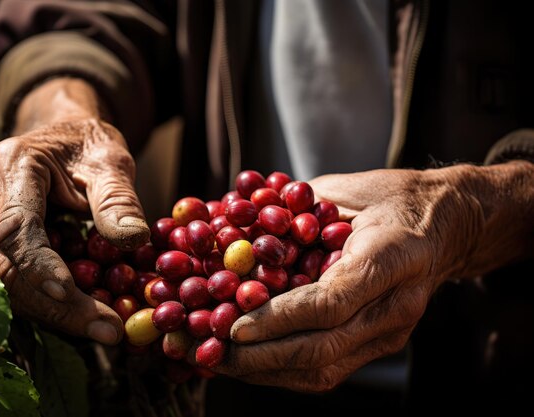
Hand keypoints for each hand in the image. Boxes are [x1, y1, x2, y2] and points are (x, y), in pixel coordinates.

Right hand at [0, 78, 149, 344]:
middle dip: (59, 306)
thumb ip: (118, 199)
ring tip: (107, 330)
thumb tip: (134, 240)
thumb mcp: (111, 160)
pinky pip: (23, 283)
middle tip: (108, 329)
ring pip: (13, 285)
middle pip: (11, 268)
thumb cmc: (87, 145)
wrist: (64, 141)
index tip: (69, 293)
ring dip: (59, 314)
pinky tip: (93, 317)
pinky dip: (57, 305)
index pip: (17, 227)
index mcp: (9, 168)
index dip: (40, 266)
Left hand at [214, 162, 532, 391]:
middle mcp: (396, 305)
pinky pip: (330, 368)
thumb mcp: (343, 189)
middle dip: (262, 357)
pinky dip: (284, 370)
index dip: (278, 318)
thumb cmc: (391, 198)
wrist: (446, 225)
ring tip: (223, 363)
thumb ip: (291, 209)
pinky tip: (252, 362)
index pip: (331, 302)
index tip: (235, 327)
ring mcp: (392, 331)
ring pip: (325, 370)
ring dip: (267, 372)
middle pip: (324, 349)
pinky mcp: (382, 344)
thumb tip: (228, 222)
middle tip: (215, 353)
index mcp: (392, 256)